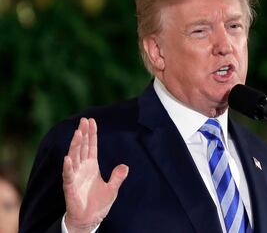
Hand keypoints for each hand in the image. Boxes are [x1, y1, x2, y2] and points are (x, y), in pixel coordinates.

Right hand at [62, 118, 128, 232]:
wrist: (89, 219)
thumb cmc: (98, 204)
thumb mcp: (112, 189)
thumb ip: (118, 177)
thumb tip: (126, 166)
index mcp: (92, 166)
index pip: (91, 147)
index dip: (91, 134)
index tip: (91, 121)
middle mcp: (82, 168)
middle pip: (82, 147)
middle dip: (82, 134)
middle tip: (83, 121)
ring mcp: (75, 176)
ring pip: (74, 157)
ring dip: (75, 145)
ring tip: (77, 133)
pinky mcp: (70, 187)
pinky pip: (68, 175)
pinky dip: (68, 167)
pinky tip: (68, 158)